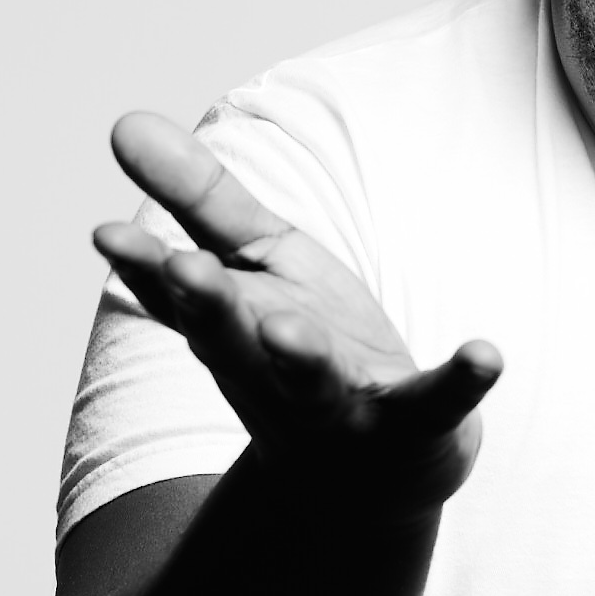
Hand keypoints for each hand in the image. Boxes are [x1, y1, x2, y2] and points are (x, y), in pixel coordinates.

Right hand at [92, 112, 501, 516]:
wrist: (370, 475)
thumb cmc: (296, 349)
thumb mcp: (253, 265)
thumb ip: (197, 199)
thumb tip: (123, 121)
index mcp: (232, 331)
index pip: (181, 299)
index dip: (146, 270)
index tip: (107, 234)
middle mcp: (273, 375)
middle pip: (236, 343)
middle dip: (210, 308)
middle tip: (184, 269)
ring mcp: (342, 407)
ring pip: (314, 383)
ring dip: (300, 357)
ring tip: (292, 327)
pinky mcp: (414, 423)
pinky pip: (439, 405)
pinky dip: (462, 381)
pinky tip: (486, 353)